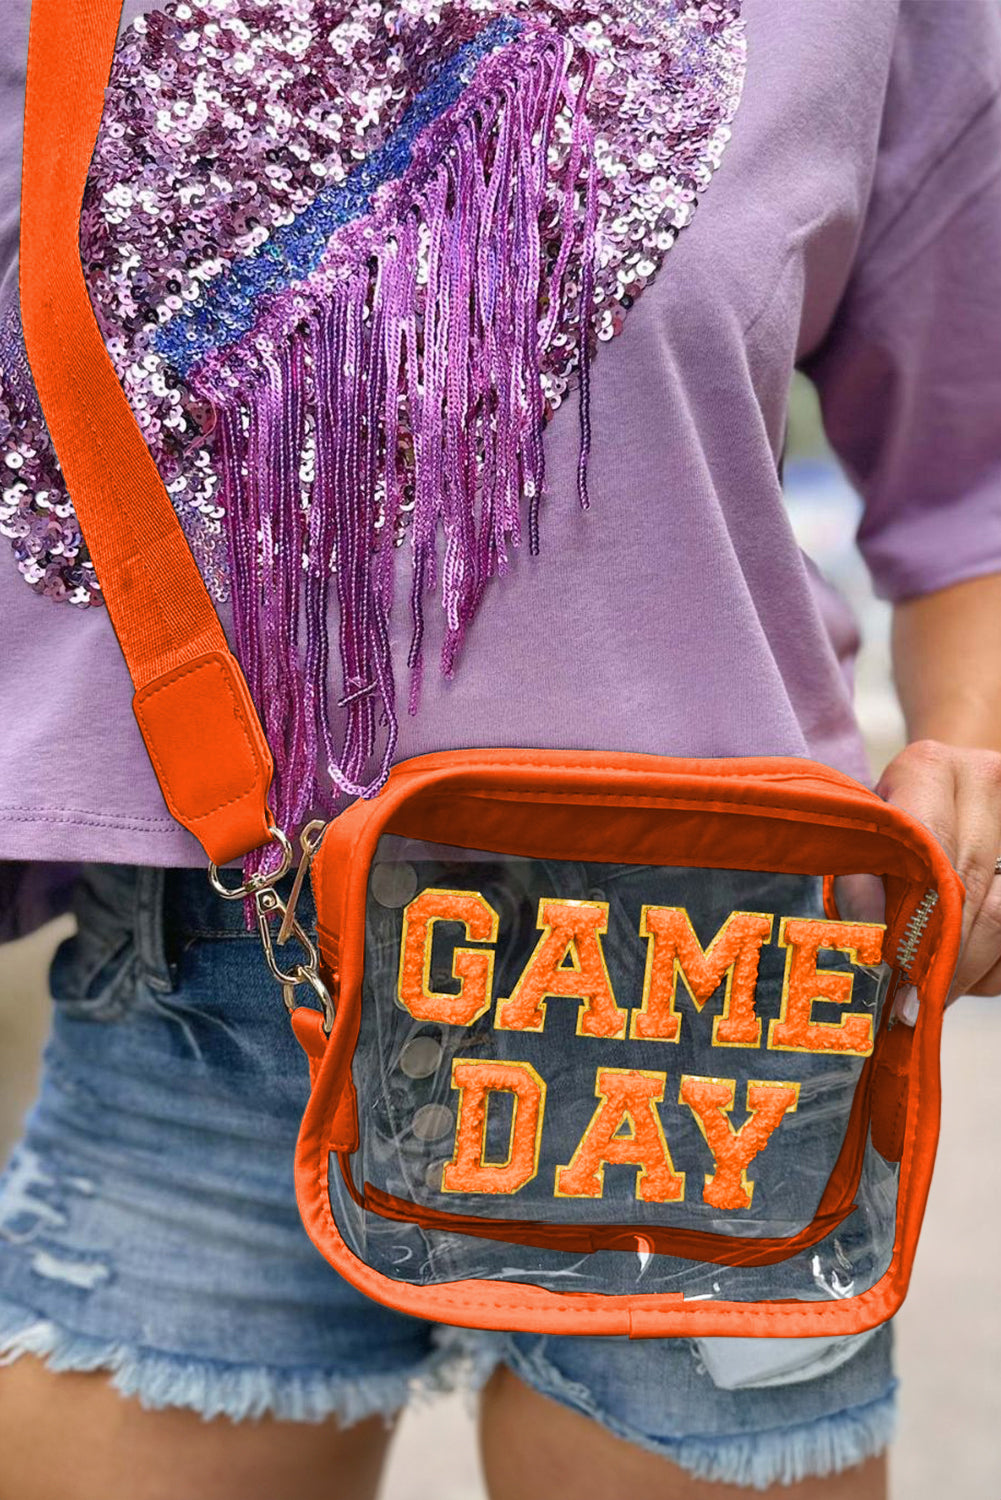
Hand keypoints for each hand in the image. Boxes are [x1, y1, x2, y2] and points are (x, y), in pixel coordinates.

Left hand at [875, 738, 1000, 1021]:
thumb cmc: (891, 820)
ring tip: (936, 997)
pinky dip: (995, 966)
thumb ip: (856, 877)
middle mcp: (987, 780)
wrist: (952, 784)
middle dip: (944, 962)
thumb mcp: (862, 837)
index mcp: (930, 768)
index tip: (895, 981)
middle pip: (974, 890)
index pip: (929, 851)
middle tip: (914, 1007)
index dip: (914, 923)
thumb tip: (867, 928)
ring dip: (973, 969)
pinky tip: (970, 973)